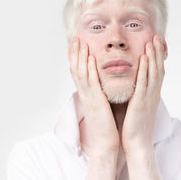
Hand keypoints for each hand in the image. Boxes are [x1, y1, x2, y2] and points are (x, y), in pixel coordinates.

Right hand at [69, 37, 119, 155]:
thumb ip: (99, 92)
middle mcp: (84, 94)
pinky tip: (90, 58)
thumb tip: (102, 82)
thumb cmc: (106, 124)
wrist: (105, 141)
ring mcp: (88, 97)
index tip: (76, 44)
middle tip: (75, 38)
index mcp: (86, 94)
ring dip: (80, 57)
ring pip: (81, 73)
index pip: (78, 72)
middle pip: (76, 69)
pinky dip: (89, 69)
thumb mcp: (100, 104)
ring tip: (81, 42)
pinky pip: (91, 82)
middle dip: (75, 53)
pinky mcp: (95, 101)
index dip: (76, 58)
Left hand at [121, 35, 165, 153]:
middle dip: (157, 52)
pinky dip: (144, 70)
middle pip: (158, 69)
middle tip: (157, 36)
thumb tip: (136, 85)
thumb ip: (139, 94)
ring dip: (153, 56)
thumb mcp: (139, 106)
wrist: (137, 143)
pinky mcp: (141, 103)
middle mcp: (153, 94)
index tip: (156, 43)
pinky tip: (143, 59)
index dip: (158, 57)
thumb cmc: (136, 126)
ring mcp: (148, 98)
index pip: (157, 72)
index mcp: (152, 95)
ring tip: (151, 41)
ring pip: (153, 73)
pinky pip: (143, 84)